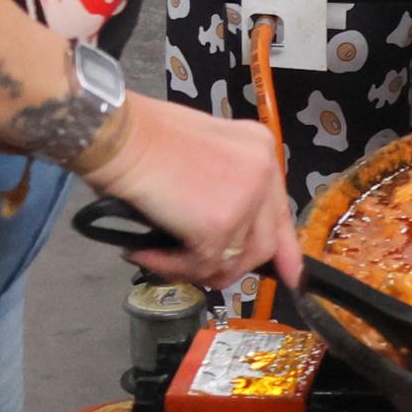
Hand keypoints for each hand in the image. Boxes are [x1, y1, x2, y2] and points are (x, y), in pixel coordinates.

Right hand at [78, 96, 300, 288]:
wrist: (121, 135)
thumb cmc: (144, 136)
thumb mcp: (201, 153)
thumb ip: (222, 186)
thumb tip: (225, 231)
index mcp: (260, 150)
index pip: (279, 210)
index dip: (284, 249)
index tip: (291, 276)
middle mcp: (262, 172)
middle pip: (262, 244)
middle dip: (229, 267)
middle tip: (195, 271)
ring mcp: (245, 200)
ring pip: (232, 262)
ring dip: (195, 269)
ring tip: (161, 257)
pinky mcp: (219, 226)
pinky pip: (200, 265)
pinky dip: (170, 266)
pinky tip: (145, 252)